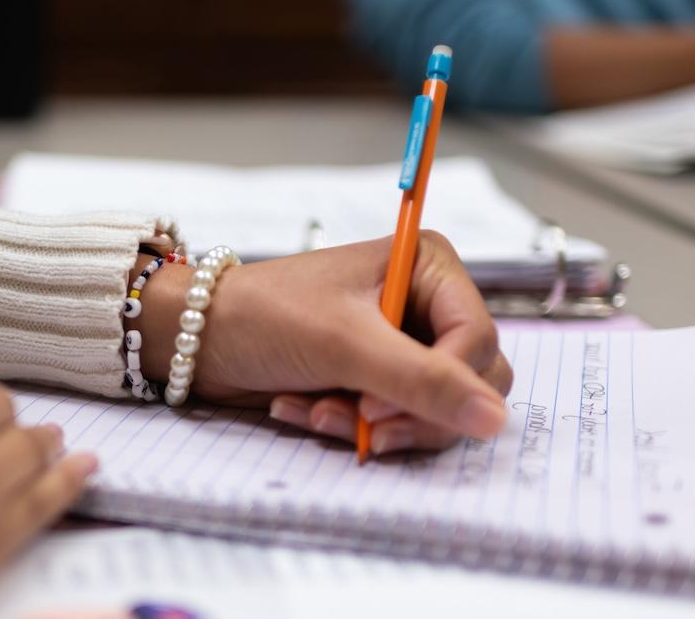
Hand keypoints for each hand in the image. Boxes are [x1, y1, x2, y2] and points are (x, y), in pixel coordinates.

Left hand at [133, 233, 511, 455]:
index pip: (479, 341)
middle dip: (408, 412)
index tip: (380, 408)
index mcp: (430, 267)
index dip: (442, 385)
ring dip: (373, 424)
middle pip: (469, 382)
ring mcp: (403, 342)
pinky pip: (397, 421)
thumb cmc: (266, 317)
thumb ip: (423, 382)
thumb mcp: (346, 345)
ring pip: (434, 410)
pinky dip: (352, 426)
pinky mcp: (379, 377)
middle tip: (359, 424)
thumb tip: (494, 420)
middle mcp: (425, 301)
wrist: (200, 338)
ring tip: (317, 411)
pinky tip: (306, 409)